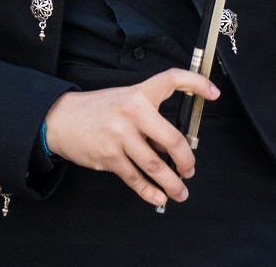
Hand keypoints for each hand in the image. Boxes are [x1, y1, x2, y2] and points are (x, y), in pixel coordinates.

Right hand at [43, 68, 218, 207]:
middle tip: (190, 170)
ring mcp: (120, 135)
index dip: (196, 83)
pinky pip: (135, 178)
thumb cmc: (98, 110)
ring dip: (171, 182)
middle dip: (186, 160)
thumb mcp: (125, 101)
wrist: (61, 119)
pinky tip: (158, 196)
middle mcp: (131, 112)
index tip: (213, 92)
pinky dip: (149, 190)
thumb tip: (171, 147)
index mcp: (139, 93)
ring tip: (180, 191)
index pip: (172, 80)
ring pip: (155, 165)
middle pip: (171, 139)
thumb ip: (148, 119)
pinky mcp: (109, 156)